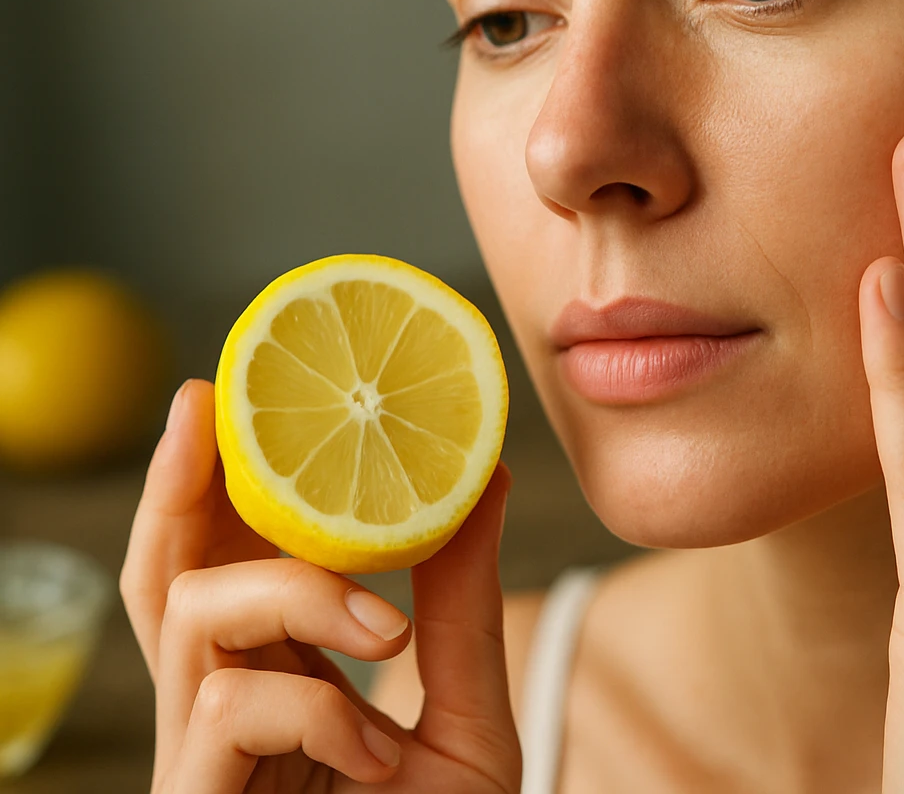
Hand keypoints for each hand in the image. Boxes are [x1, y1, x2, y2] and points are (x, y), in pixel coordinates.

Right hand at [120, 379, 519, 792]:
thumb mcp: (469, 717)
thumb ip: (464, 611)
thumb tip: (486, 477)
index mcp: (278, 684)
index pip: (224, 569)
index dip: (212, 486)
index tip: (226, 400)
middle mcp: (224, 713)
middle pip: (163, 576)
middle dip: (175, 483)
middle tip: (204, 401)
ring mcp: (201, 760)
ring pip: (191, 611)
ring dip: (299, 593)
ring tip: (388, 634)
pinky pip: (226, 705)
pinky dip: (315, 712)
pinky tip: (372, 755)